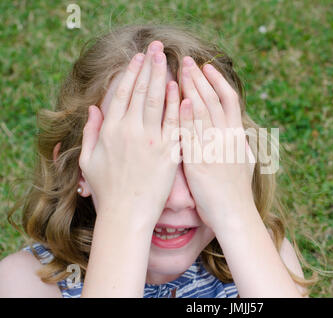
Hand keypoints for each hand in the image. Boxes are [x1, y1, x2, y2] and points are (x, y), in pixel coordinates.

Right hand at [79, 41, 180, 223]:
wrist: (126, 215)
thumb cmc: (106, 190)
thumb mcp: (89, 160)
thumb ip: (91, 131)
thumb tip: (93, 107)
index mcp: (111, 130)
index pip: (122, 93)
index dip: (131, 73)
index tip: (138, 57)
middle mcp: (131, 131)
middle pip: (141, 91)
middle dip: (150, 66)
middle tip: (156, 48)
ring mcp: (152, 141)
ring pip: (158, 101)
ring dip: (164, 77)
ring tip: (169, 59)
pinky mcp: (169, 152)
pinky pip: (175, 123)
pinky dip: (178, 104)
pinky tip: (180, 88)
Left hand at [179, 56, 255, 231]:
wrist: (234, 214)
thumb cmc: (237, 192)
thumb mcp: (245, 162)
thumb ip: (241, 144)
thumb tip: (241, 132)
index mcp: (237, 135)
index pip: (229, 100)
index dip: (218, 81)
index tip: (207, 67)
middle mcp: (227, 137)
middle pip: (214, 99)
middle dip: (201, 78)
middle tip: (188, 60)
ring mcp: (214, 148)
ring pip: (203, 111)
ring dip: (192, 88)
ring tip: (181, 70)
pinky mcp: (200, 161)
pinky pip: (193, 134)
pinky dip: (187, 115)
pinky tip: (180, 100)